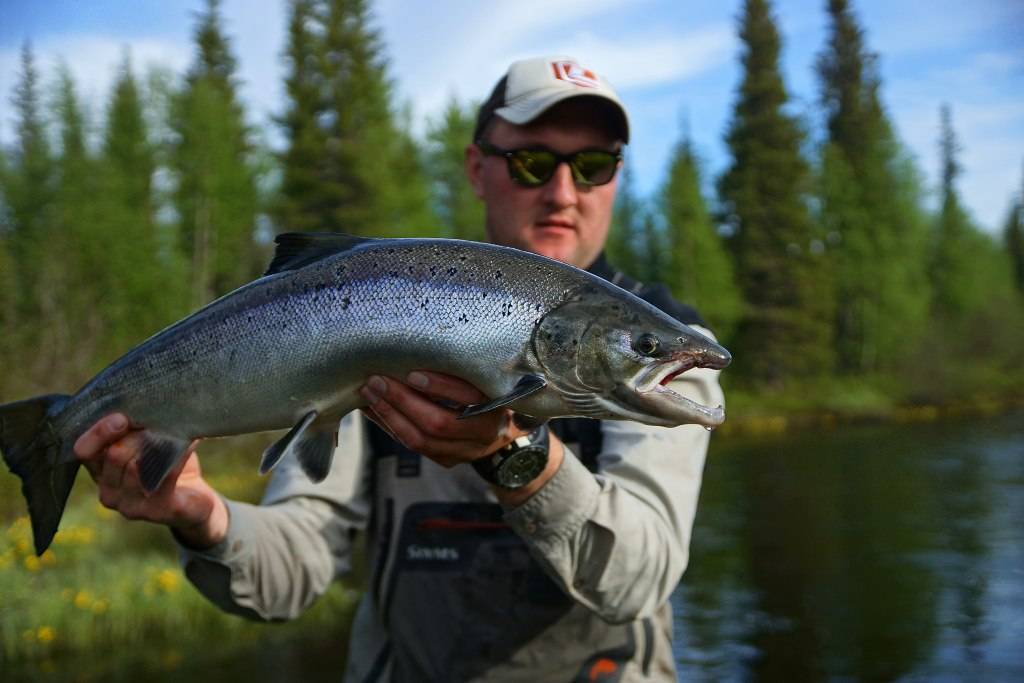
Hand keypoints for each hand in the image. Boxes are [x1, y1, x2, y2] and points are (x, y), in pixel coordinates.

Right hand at [74, 414, 227, 549]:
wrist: (194, 501)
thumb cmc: (165, 465)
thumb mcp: (143, 443)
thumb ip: (130, 429)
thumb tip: (135, 398)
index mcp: (99, 473)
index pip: (84, 451)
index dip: (98, 432)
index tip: (121, 417)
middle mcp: (108, 494)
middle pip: (114, 455)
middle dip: (137, 434)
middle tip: (161, 420)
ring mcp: (131, 507)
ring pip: (137, 466)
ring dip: (159, 443)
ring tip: (176, 429)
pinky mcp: (158, 511)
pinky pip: (165, 476)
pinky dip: (178, 454)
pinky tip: (189, 441)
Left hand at [359, 371, 562, 503]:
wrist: (503, 429)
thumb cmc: (487, 389)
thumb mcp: (484, 375)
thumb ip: (461, 365)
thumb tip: (416, 346)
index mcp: (498, 404)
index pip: (469, 397)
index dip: (439, 387)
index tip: (411, 373)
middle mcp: (484, 432)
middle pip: (438, 423)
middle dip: (402, 401)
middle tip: (376, 381)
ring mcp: (466, 451)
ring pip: (421, 441)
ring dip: (389, 416)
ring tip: (369, 394)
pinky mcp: (448, 461)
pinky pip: (414, 447)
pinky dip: (391, 427)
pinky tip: (374, 410)